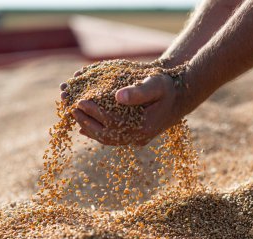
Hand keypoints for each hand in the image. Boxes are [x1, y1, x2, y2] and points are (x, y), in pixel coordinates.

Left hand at [60, 73, 183, 145]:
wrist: (180, 98)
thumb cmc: (168, 88)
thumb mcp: (156, 84)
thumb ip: (139, 91)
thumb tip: (117, 96)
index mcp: (144, 127)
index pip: (113, 123)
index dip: (95, 113)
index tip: (81, 102)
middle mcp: (139, 137)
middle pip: (107, 135)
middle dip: (87, 122)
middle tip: (72, 109)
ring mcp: (136, 138)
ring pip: (108, 139)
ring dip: (90, 128)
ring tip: (75, 116)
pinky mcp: (134, 135)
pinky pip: (112, 138)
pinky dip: (98, 133)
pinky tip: (85, 128)